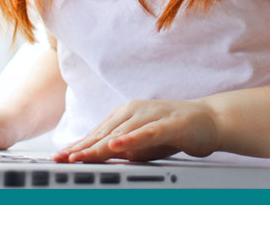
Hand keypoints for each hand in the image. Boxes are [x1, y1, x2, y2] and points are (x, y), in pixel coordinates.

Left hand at [51, 99, 219, 162]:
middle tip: (61, 158)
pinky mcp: (170, 122)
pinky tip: (117, 145)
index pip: (97, 134)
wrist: (210, 120)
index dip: (78, 145)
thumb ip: (123, 150)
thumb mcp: (143, 145)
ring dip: (99, 144)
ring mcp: (152, 115)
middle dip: (81, 147)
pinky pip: (148, 131)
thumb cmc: (174, 132)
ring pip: (121, 132)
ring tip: (81, 155)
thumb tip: (100, 158)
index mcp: (126, 116)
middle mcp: (135, 112)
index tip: (59, 157)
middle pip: (104, 132)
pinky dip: (131, 138)